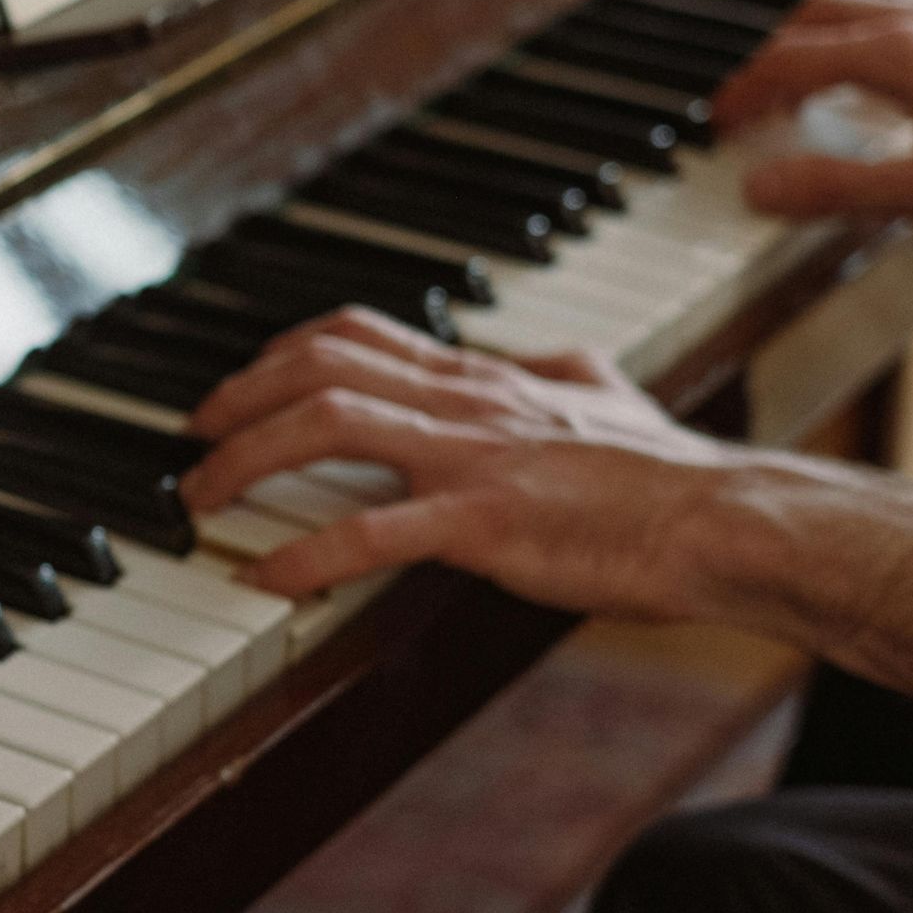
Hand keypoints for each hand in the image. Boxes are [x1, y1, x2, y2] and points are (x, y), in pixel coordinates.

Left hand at [180, 306, 725, 616]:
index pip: (357, 333)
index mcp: (482, 378)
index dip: (278, 353)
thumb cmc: (668, 477)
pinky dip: (306, 554)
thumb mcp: (605, 396)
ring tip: (200, 500)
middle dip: (237, 398)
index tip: (236, 386)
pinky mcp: (486, 525)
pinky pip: (374, 533)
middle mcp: (464, 402)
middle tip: (190, 441)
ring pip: (329, 424)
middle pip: (319, 366)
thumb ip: (559, 374)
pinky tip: (264, 579)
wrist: (722, 522)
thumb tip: (545, 361)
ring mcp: (471, 459)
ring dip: (246, 461)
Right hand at [712, 0, 912, 218]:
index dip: (744, 89)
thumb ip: (841, 188)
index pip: (789, 58)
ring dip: (819, 42)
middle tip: (752, 100)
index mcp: (897, 53)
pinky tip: (885, 81)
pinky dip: (867, 45)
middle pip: (819, 15)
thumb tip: (761, 188)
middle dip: (772, 55)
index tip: (720, 119)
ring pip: (863, 9)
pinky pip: (902, 21)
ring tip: (805, 87)